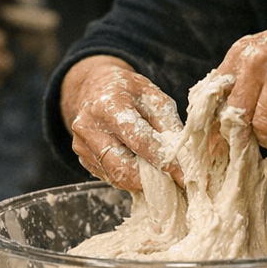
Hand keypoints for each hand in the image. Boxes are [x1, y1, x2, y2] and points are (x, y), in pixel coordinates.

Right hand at [61, 56, 183, 190]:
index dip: (163, 160)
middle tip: (172, 181)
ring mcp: (82, 145)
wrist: (94, 87)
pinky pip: (109, 176)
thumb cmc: (127, 91)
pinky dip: (128, 176)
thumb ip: (169, 126)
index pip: (139, 141)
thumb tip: (184, 158)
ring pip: (116, 177)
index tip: (183, 174)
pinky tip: (138, 165)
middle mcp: (89, 127)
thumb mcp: (153, 97)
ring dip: (141, 180)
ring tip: (158, 173)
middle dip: (151, 178)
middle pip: (123, 168)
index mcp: (109, 106)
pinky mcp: (82, 157)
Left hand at [217, 0, 266, 149]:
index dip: (213, 125)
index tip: (216, 146)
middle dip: (242, 136)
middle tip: (253, 144)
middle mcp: (256, 60)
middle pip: (234, 114)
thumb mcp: (264, 52)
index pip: (212, 97)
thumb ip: (243, 79)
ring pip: (261, 124)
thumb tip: (223, 121)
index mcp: (240, 54)